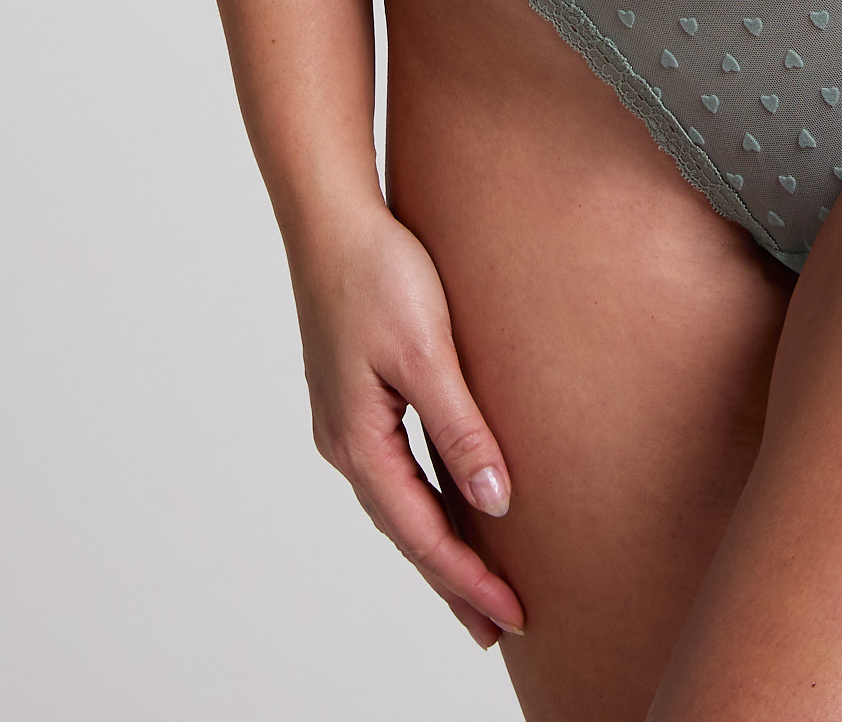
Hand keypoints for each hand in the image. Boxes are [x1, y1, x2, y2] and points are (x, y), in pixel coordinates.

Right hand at [289, 194, 524, 648]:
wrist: (331, 215)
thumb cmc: (376, 271)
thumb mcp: (427, 351)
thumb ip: (460, 428)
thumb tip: (495, 500)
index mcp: (359, 440)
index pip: (421, 534)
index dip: (467, 579)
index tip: (510, 615)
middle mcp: (345, 441)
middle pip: (406, 530)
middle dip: (451, 580)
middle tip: (495, 626)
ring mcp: (346, 420)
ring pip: (399, 502)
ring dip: (438, 545)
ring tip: (476, 583)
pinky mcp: (355, 396)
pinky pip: (395, 470)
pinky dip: (425, 502)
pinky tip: (448, 504)